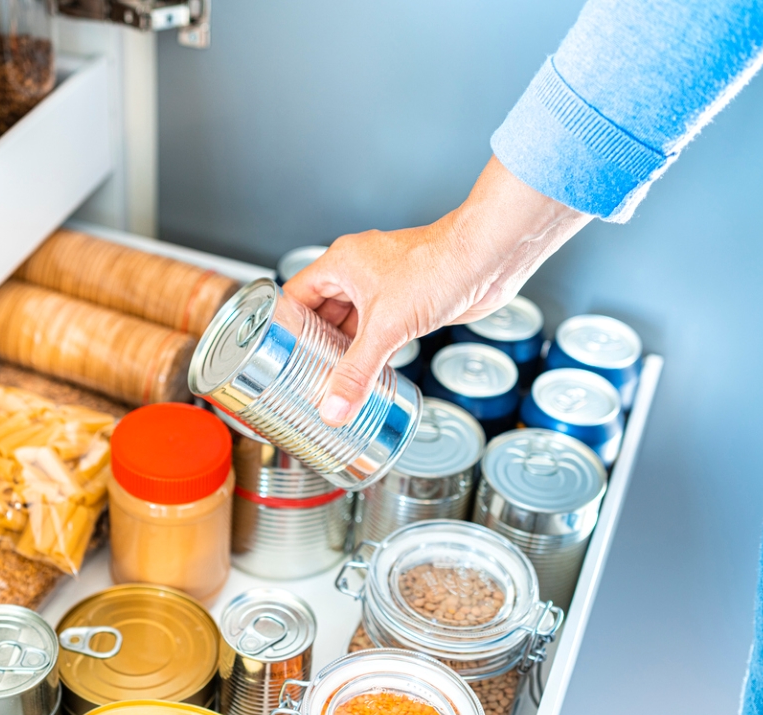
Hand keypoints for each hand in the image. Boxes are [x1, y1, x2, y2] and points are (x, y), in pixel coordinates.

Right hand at [283, 156, 590, 425]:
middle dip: (314, 345)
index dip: (283, 326)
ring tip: (330, 380)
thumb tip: (334, 407)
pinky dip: (370, 349)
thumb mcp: (386, 327)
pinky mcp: (406, 301)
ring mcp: (383, 285)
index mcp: (340, 263)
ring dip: (344, 349)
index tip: (274, 354)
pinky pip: (377, 328)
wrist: (487, 259)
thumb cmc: (438, 267)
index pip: (295, 296)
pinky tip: (367, 372)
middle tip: (301, 376)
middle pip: (321, 313)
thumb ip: (357, 371)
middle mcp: (358, 271)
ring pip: (351, 323)